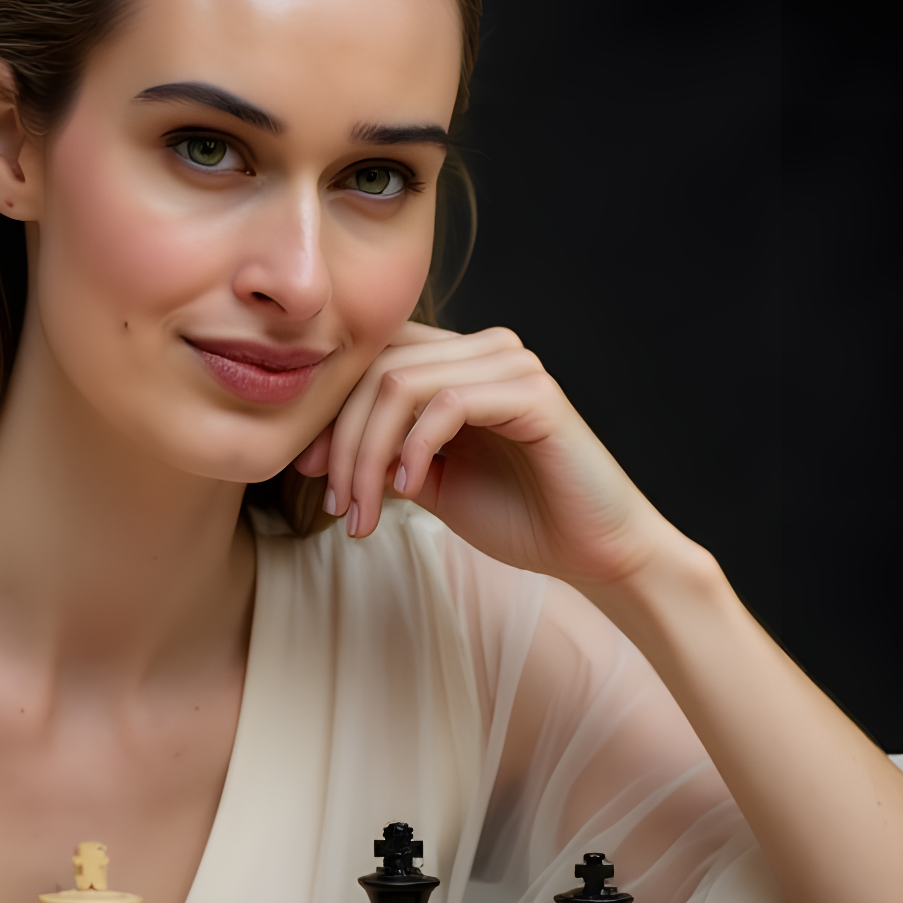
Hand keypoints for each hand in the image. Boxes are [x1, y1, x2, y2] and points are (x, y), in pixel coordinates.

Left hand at [296, 321, 677, 584]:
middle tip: (337, 503)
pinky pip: (447, 404)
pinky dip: (413, 449)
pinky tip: (408, 490)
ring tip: (364, 511)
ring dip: (368, 454)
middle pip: (377, 367)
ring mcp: (512, 365)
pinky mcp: (534, 393)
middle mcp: (485, 350)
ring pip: (401, 384)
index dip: (330, 411)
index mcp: (460, 364)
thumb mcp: (431, 482)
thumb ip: (385, 453)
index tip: (309, 470)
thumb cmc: (518, 516)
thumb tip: (318, 447)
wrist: (593, 551)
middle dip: (343, 439)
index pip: (373, 359)